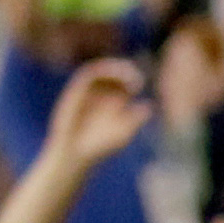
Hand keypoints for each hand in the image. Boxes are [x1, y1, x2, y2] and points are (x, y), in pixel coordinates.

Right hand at [44, 54, 155, 174]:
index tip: (138, 83)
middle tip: (133, 76)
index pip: (124, 85)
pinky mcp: (75, 92)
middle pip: (114, 75)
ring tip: (124, 73)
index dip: (132, 79)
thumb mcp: (122, 135)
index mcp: (113, 104)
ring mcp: (87, 93)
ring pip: (101, 72)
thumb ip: (135, 120)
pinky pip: (87, 75)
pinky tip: (109, 74)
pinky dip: (99, 71)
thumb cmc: (99, 149)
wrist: (74, 154)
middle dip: (124, 71)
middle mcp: (100, 96)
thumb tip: (149, 105)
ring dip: (113, 68)